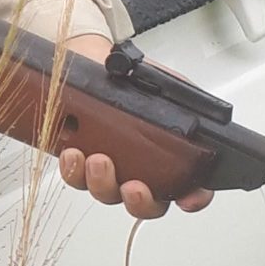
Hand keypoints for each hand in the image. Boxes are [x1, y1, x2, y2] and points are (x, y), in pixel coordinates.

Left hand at [59, 34, 214, 218]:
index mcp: (166, 156)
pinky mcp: (78, 162)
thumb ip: (182, 100)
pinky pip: (75, 179)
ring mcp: (108, 169)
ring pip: (108, 194)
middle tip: (134, 187)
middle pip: (147, 204)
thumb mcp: (164, 84)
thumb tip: (192, 111)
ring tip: (97, 160)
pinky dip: (73, 171)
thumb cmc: (129, 77)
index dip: (192, 198)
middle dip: (141, 201)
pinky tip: (72, 154)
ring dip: (103, 183)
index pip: (188, 188)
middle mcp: (138, 170)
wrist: (89, 61)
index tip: (188, 197)